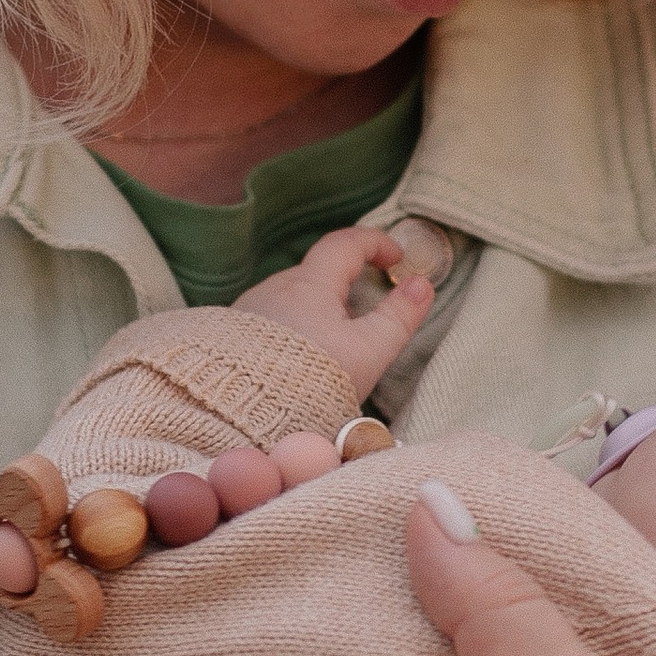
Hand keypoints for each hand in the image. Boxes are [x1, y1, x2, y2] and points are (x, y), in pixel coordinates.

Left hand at [232, 224, 432, 395]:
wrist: (244, 412)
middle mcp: (275, 288)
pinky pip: (272, 319)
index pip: (345, 244)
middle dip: (346, 281)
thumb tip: (422, 285)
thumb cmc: (310, 380)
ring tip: (335, 342)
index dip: (375, 243)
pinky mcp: (234, 335)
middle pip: (318, 272)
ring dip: (318, 308)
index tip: (396, 257)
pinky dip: (294, 327)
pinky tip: (301, 358)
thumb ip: (399, 316)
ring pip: (293, 297)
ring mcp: (250, 311)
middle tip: (370, 307)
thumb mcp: (368, 351)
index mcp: (310, 284)